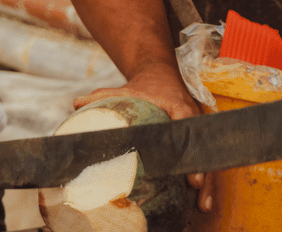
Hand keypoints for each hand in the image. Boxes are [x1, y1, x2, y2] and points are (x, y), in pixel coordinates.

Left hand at [74, 63, 214, 212]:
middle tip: (195, 187)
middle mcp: (193, 118)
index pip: (186, 123)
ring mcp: (197, 129)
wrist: (160, 75)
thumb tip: (75, 103)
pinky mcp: (196, 138)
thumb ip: (102, 95)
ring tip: (202, 205)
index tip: (186, 164)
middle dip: (202, 168)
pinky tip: (198, 200)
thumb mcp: (124, 89)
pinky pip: (202, 158)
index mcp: (178, 105)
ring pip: (206, 156)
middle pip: (201, 145)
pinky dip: (202, 177)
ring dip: (206, 180)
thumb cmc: (142, 87)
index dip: (186, 146)